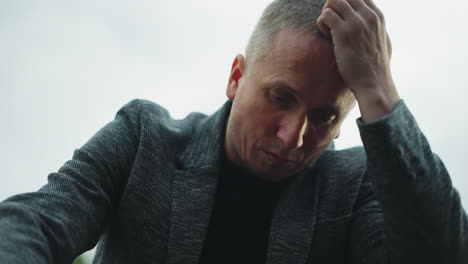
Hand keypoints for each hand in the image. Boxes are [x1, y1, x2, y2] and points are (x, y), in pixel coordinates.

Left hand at [317, 0, 399, 121]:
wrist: (374, 84)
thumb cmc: (376, 68)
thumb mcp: (383, 41)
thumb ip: (375, 28)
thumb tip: (371, 24)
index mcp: (377, 16)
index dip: (345, 4)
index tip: (340, 19)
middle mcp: (368, 16)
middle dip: (333, 7)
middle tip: (332, 25)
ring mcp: (356, 23)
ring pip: (333, 1)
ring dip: (326, 14)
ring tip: (328, 31)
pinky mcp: (343, 33)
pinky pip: (325, 15)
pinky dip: (321, 24)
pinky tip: (326, 37)